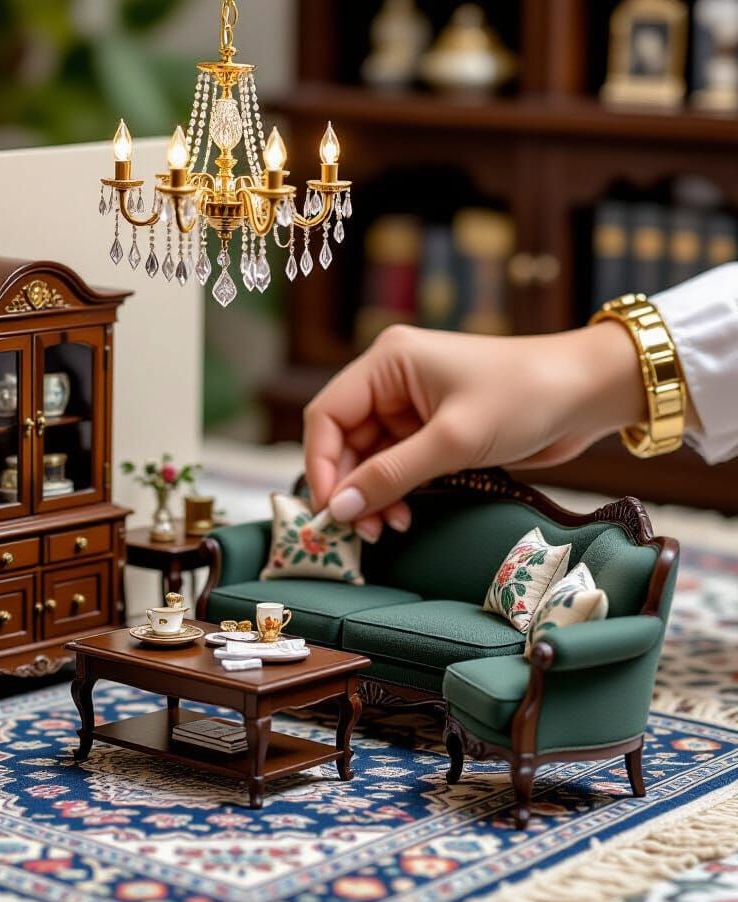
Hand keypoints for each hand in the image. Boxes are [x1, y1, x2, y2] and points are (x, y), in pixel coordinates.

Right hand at [303, 322, 647, 540]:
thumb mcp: (454, 440)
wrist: (589, 393)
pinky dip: (395, 494)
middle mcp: (392, 382)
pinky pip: (396, 468)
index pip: (328, 416)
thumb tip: (339, 510)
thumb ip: (392, 475)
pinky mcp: (433, 432)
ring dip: (372, 497)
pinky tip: (403, 517)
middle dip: (349, 488)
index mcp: (388, 363)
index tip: (329, 510)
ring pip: (368, 460)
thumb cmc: (525, 397)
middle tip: (358, 530)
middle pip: (344, 442)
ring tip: (385, 529)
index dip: (320, 464)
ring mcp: (412, 408)